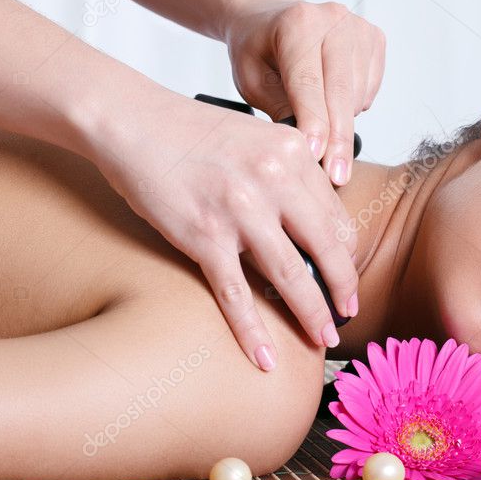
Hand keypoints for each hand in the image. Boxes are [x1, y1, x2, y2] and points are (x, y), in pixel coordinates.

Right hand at [85, 91, 358, 371]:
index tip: (347, 277)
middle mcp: (274, 178)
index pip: (336, 216)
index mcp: (293, 153)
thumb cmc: (190, 132)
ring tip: (323, 340)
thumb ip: (290, 176)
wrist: (131, 122)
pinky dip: (253, 332)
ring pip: (291, 276)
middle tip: (349, 315)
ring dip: (312, 315)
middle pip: (327, 248)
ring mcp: (239, 209)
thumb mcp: (257, 139)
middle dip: (343, 290)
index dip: (346, 255)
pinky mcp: (203, 236)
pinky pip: (235, 294)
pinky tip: (265, 357)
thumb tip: (315, 227)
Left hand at [223, 0, 385, 186]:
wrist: (270, 19)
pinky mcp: (375, 39)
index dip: (314, 125)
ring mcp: (358, 27)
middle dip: (338, 139)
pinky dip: (353, 107)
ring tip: (316, 118)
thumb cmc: (258, 52)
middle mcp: (333, 18)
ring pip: (357, 95)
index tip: (316, 159)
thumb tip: (311, 148)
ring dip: (341, 122)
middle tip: (335, 176)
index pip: (309, 84)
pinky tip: (331, 99)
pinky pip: (370, 90)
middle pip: (341, 92)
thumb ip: (280, 108)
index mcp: (297, 23)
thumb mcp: (252, 82)